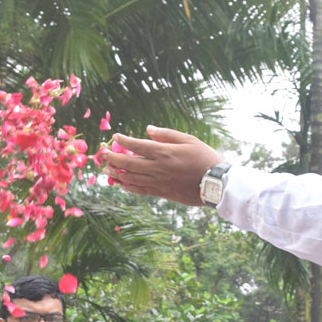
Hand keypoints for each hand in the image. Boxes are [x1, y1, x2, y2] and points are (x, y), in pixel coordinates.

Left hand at [104, 128, 222, 205]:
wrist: (216, 182)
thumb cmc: (205, 158)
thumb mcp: (188, 139)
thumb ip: (166, 134)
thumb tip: (148, 129)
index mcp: (164, 152)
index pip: (136, 145)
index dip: (122, 141)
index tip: (114, 137)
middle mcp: (158, 167)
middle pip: (129, 163)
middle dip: (113, 158)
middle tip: (104, 154)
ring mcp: (159, 182)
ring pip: (132, 178)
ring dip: (117, 173)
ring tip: (107, 169)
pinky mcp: (162, 193)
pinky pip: (141, 190)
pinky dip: (129, 187)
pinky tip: (121, 184)